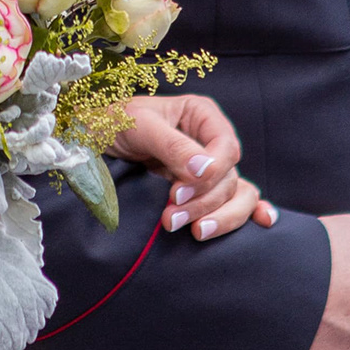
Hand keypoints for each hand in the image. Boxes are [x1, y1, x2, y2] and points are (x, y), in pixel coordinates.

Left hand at [110, 93, 276, 242]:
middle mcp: (210, 142)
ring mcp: (207, 170)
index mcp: (201, 116)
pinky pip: (235, 202)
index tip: (178, 192)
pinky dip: (251, 212)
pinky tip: (263, 222)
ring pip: (236, 195)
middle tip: (172, 218)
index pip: (226, 148)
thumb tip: (205, 170)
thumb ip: (172, 145)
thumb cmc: (110, 124)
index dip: (211, 174)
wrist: (86, 143)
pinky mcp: (200, 192)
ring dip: (220, 217)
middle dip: (205, 202)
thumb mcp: (138, 126)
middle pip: (230, 178)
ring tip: (194, 232)